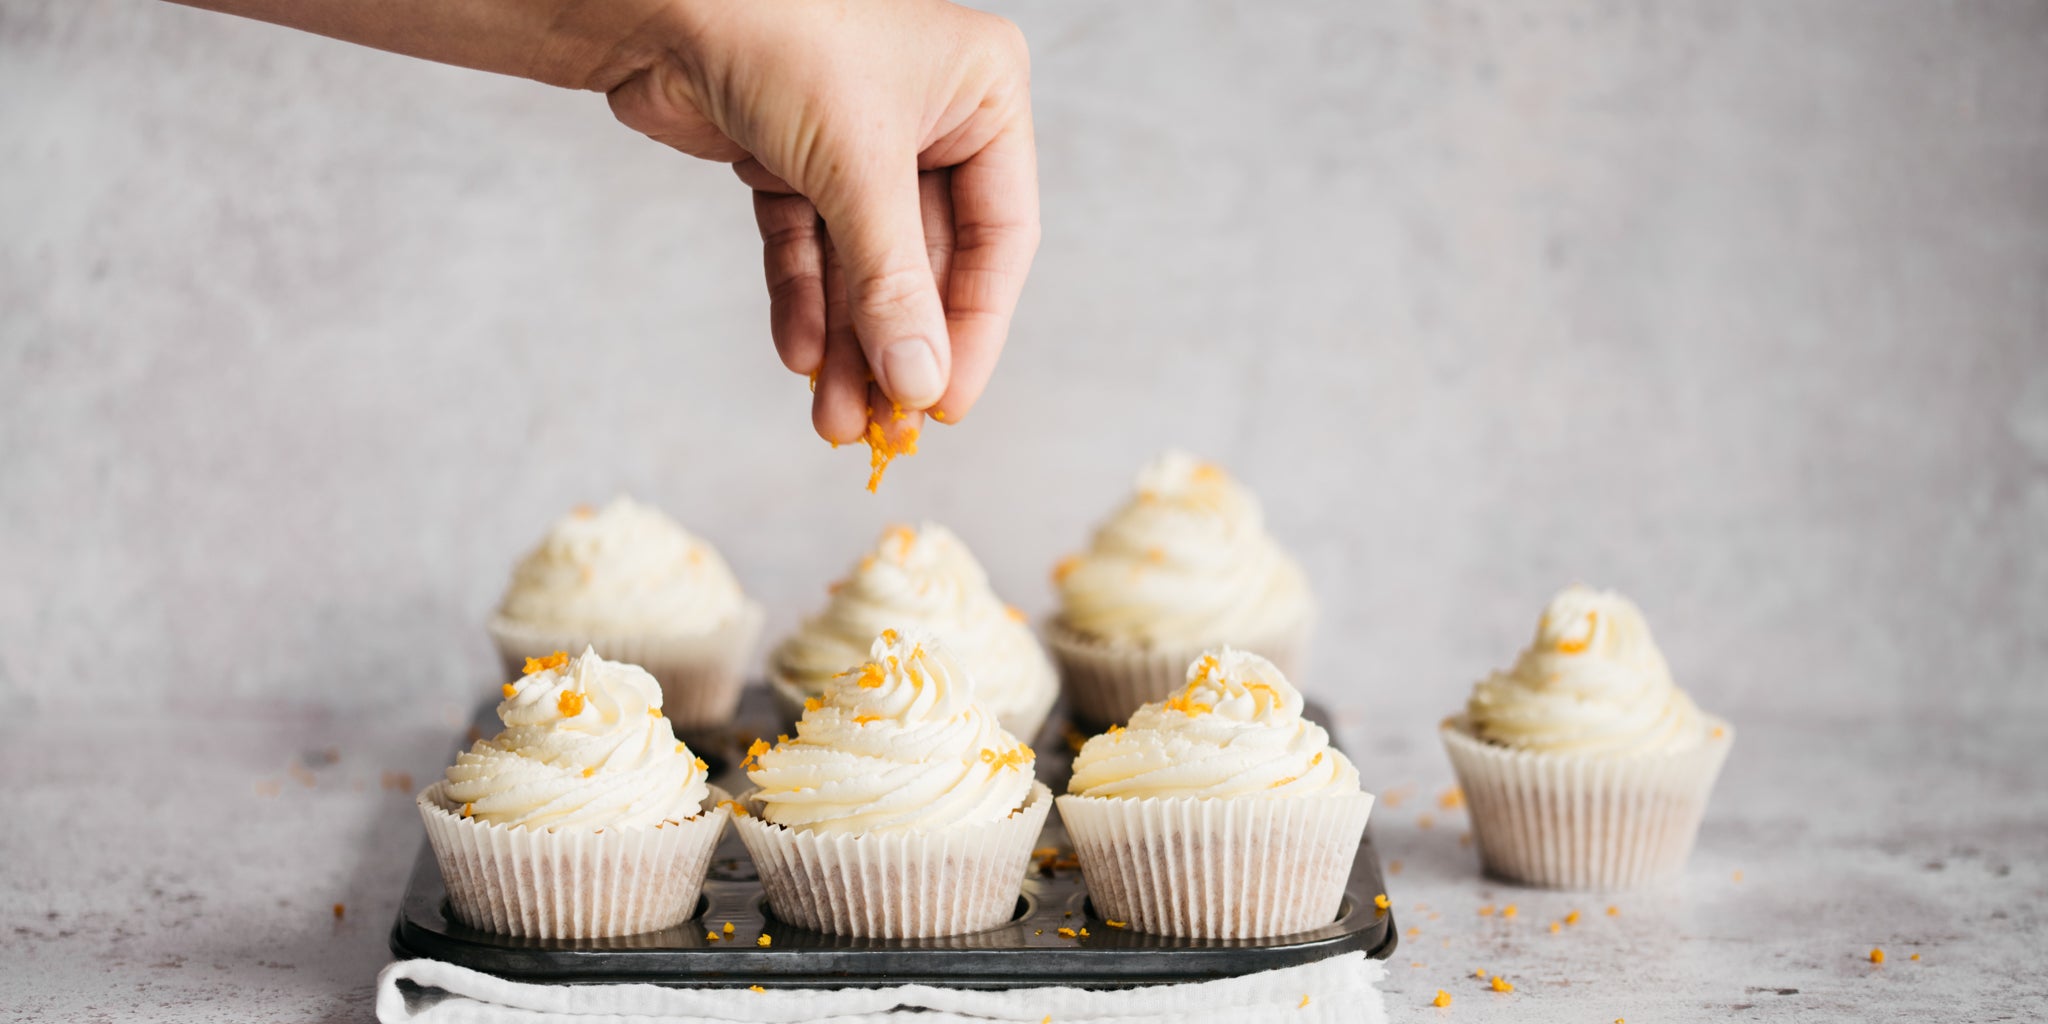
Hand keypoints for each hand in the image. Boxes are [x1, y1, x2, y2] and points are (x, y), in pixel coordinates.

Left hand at [609, 0, 1039, 443]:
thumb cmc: (781, 36)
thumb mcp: (858, 170)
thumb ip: (895, 284)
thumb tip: (922, 384)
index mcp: (983, 95)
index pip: (998, 238)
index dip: (974, 329)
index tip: (948, 405)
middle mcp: (930, 117)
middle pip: (927, 262)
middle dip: (896, 346)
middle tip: (883, 428)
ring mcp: (858, 141)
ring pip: (864, 265)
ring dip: (850, 343)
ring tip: (834, 418)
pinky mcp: (791, 160)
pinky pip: (810, 247)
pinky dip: (804, 301)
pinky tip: (800, 358)